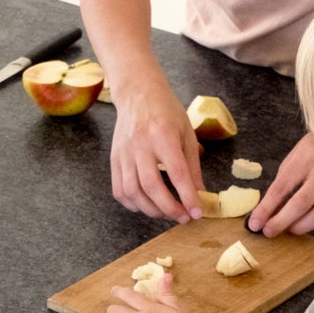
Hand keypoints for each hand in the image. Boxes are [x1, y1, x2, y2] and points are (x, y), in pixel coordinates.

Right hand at [109, 76, 203, 221]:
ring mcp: (123, 153)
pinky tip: (146, 206)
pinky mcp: (114, 159)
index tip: (197, 212)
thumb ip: (192, 166)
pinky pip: (119, 190)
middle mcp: (140, 145)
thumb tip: (200, 194)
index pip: (176, 173)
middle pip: (151, 186)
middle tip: (183, 217)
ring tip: (167, 213)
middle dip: (169, 208)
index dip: (188, 196)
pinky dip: (133, 204)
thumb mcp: (187, 133)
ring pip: (133, 191)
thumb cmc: (166, 112)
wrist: (138, 94)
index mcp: (163, 135)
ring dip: (151, 209)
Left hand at [247, 134, 313, 237]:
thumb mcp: (295, 159)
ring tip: (292, 229)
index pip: (281, 188)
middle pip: (300, 204)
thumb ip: (283, 183)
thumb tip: (269, 211)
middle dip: (281, 222)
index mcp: (305, 159)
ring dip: (302, 227)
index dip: (266, 209)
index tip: (255, 224)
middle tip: (270, 231)